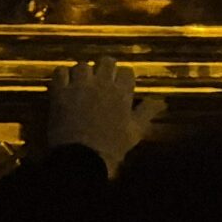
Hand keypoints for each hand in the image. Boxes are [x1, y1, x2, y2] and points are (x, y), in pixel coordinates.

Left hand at [43, 58, 163, 174]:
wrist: (81, 159)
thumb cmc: (112, 148)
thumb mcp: (135, 132)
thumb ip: (147, 112)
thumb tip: (162, 101)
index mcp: (121, 93)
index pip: (127, 71)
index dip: (124, 77)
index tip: (121, 85)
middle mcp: (101, 83)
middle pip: (106, 61)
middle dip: (106, 68)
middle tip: (102, 80)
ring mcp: (79, 86)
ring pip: (83, 65)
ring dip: (84, 72)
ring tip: (83, 83)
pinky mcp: (60, 92)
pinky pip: (60, 72)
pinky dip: (62, 75)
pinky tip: (64, 84)